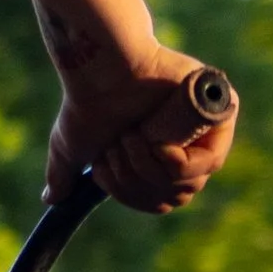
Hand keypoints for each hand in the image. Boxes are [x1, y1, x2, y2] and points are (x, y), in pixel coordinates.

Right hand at [46, 47, 236, 213]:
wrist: (101, 71)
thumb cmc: (88, 104)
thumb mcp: (73, 148)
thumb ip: (66, 174)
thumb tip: (52, 198)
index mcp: (161, 157)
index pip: (162, 200)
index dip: (131, 195)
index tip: (102, 173)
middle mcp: (187, 146)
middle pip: (176, 195)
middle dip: (136, 180)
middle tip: (115, 149)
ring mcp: (206, 131)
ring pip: (190, 183)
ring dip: (150, 168)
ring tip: (130, 138)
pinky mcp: (220, 112)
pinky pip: (210, 162)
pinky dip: (177, 162)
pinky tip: (157, 145)